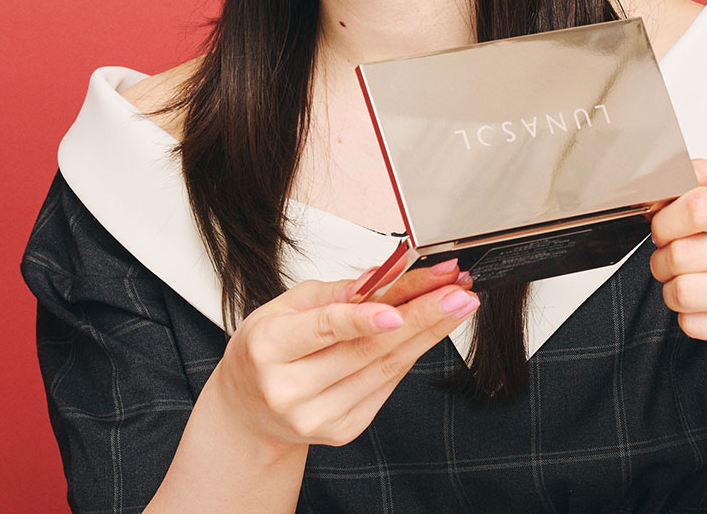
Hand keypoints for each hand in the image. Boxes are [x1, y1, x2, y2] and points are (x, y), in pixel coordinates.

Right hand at [210, 261, 478, 448]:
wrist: (248, 410)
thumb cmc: (267, 349)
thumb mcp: (285, 307)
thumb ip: (337, 293)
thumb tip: (386, 275)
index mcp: (267, 348)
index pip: (323, 330)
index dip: (363, 319)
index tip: (399, 309)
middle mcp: (290, 389)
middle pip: (367, 350)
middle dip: (420, 316)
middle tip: (457, 290)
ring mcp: (318, 416)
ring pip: (385, 368)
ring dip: (429, 332)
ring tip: (458, 303)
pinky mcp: (343, 430)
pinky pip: (387, 385)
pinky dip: (412, 354)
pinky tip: (432, 330)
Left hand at [648, 159, 706, 379]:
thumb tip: (680, 169)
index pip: (699, 205)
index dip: (666, 219)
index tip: (663, 228)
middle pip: (684, 252)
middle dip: (661, 260)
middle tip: (667, 262)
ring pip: (686, 291)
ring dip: (671, 292)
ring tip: (682, 287)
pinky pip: (699, 324)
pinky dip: (689, 318)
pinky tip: (705, 311)